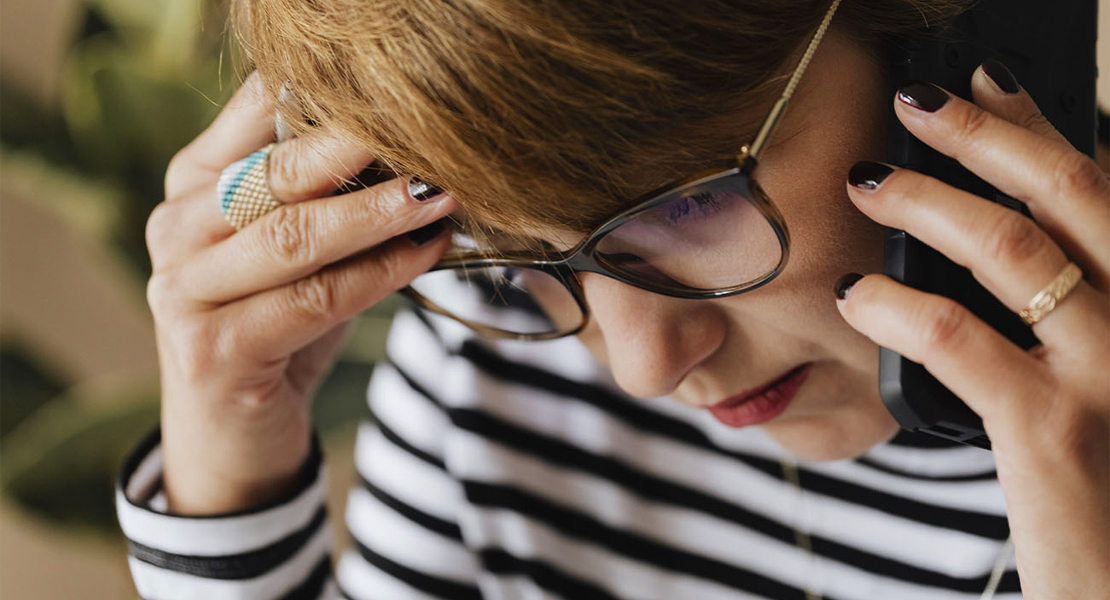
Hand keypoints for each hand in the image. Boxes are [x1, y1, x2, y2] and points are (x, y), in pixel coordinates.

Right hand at [146, 72, 454, 513]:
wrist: (231, 435)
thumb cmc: (275, 327)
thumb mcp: (296, 251)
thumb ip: (328, 198)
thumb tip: (416, 149)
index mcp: (192, 185)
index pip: (252, 115)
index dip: (322, 95)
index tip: (395, 89)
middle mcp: (176, 229)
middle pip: (275, 174)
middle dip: (356, 148)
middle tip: (427, 132)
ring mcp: (184, 291)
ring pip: (294, 237)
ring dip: (376, 213)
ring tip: (437, 194)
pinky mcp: (213, 350)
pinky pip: (312, 300)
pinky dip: (377, 275)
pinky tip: (424, 254)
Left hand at [834, 64, 1109, 598]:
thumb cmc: (1108, 482)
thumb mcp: (1102, 378)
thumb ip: (1064, 309)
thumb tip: (989, 242)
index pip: (1100, 190)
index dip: (1040, 127)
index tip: (985, 85)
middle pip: (1071, 192)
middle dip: (985, 135)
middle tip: (915, 101)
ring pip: (1013, 249)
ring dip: (929, 202)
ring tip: (869, 184)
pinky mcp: (1052, 429)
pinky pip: (960, 339)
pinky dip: (897, 306)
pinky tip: (856, 296)